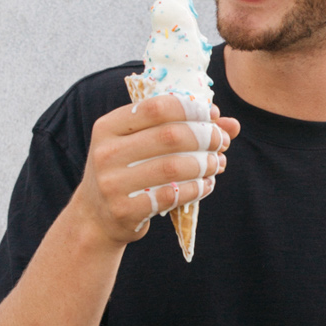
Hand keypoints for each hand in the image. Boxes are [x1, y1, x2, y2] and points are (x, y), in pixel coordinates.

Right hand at [71, 94, 236, 246]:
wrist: (95, 218)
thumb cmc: (125, 172)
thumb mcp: (139, 144)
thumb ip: (179, 127)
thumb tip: (230, 123)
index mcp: (108, 126)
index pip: (156, 107)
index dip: (191, 108)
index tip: (212, 115)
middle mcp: (106, 152)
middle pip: (170, 135)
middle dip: (205, 136)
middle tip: (222, 141)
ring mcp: (112, 183)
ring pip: (174, 166)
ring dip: (205, 163)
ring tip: (216, 163)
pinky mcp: (125, 210)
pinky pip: (173, 195)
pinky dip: (197, 188)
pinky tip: (206, 184)